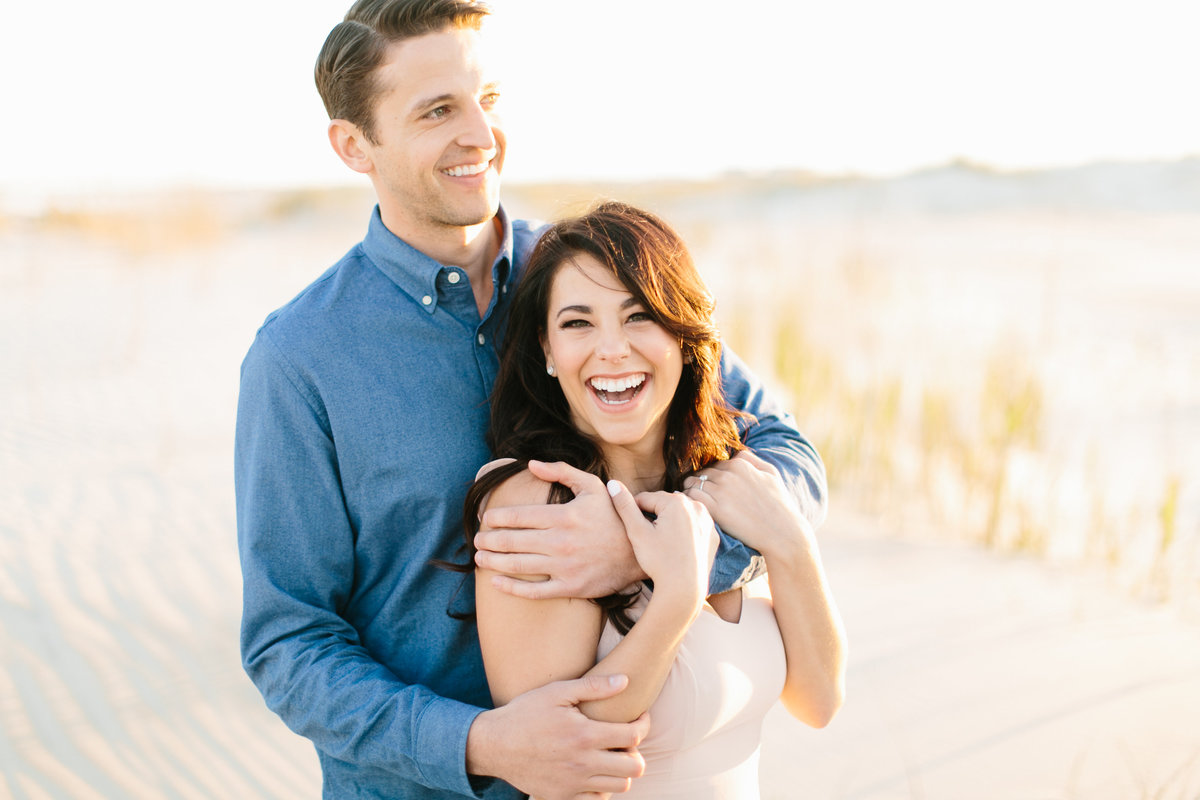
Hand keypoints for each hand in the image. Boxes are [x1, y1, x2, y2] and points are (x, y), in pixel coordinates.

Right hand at [467, 674, 649, 799]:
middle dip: (637, 751)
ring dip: (623, 770)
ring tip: (612, 754)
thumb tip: (625, 681)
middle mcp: (583, 763)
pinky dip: (603, 786)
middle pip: (635, 768)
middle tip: (626, 739)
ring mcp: (573, 784)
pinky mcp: (563, 797)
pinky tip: (595, 769)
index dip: (644, 725)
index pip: (633, 736)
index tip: (640, 718)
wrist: (495, 745)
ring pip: (621, 787)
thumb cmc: (525, 713)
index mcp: (584, 735)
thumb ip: (593, 686)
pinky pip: (598, 798)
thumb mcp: (557, 692)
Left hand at [475, 461, 643, 598]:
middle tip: (476, 540)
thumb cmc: (614, 515)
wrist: (640, 552)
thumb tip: (531, 464)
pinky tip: (496, 583)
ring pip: (519, 566)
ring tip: (480, 558)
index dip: (496, 518)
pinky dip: (511, 588)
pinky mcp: (570, 587)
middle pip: (512, 541)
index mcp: (563, 516)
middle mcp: (560, 542)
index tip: (485, 519)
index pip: (518, 516)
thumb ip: (561, 471)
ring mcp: (564, 567)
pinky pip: (534, 591)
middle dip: (489, 540)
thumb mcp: (592, 486)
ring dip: (493, 562)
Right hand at [608, 481, 715, 611]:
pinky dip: (685, 532)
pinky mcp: (713, 534)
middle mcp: (696, 506)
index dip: (634, 513)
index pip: (646, 499)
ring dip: (669, 522)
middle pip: (664, 505)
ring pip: (680, 515)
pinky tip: (677, 546)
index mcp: (676, 502)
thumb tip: (612, 483)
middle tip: (647, 537)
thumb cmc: (658, 561)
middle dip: (653, 516)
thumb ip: (625, 505)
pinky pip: (694, 527)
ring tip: (661, 542)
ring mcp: (707, 520)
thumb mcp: (637, 532)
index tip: (632, 529)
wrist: (684, 589)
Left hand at [684, 451, 811, 556]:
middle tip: (704, 497)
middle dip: (701, 483)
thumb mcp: (771, 473)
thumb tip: (736, 453)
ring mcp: (721, 490)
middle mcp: (729, 474)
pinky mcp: (716, 508)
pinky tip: (694, 507)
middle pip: (702, 472)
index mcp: (741, 464)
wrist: (782, 532)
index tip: (713, 488)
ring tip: (695, 502)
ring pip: (692, 482)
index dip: (713, 477)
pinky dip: (689, 499)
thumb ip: (752, 459)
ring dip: (691, 490)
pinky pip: (692, 495)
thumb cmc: (779, 504)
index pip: (715, 464)